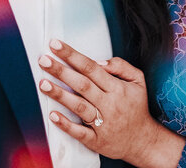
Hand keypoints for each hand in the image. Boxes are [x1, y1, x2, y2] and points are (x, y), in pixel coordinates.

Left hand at [37, 39, 183, 167]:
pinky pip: (80, 132)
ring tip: (43, 83)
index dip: (73, 55)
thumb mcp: (138, 81)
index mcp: (117, 88)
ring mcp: (102, 124)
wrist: (142, 141)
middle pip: (82, 84)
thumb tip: (99, 61)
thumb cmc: (136, 107)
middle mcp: (109, 104)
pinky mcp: (96, 141)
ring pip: (79, 106)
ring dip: (60, 94)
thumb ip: (121, 66)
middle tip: (44, 60)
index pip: (91, 67)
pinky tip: (53, 115)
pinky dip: (66, 124)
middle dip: (61, 71)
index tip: (56, 45)